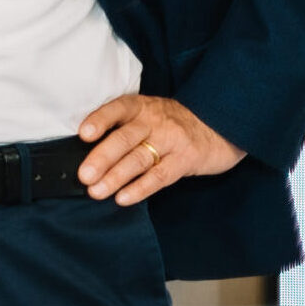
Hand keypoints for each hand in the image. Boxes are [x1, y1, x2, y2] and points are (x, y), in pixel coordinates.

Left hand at [76, 94, 247, 205]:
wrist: (221, 125)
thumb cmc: (171, 122)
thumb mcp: (148, 114)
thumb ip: (123, 126)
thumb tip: (84, 151)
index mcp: (140, 107)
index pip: (117, 109)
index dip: (99, 120)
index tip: (83, 134)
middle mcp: (155, 121)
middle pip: (125, 139)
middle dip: (102, 158)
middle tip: (84, 175)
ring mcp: (172, 140)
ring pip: (139, 159)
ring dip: (115, 177)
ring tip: (96, 191)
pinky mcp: (186, 159)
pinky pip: (160, 176)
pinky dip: (140, 188)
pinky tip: (123, 198)